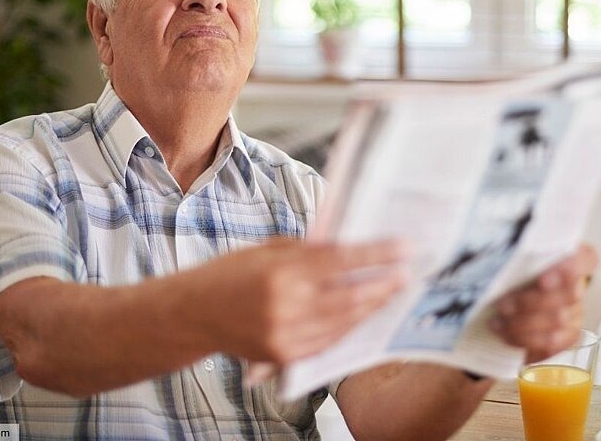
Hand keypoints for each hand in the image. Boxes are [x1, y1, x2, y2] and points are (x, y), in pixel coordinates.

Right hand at [186, 237, 408, 364]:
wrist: (194, 313)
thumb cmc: (229, 275)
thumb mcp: (268, 249)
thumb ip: (308, 250)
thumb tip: (347, 245)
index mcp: (282, 270)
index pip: (342, 260)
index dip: (378, 254)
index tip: (405, 248)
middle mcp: (286, 304)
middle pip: (350, 295)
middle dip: (384, 284)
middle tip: (406, 274)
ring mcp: (286, 334)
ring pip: (343, 322)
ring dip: (371, 307)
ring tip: (389, 292)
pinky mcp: (284, 355)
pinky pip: (327, 341)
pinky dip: (349, 327)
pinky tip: (362, 314)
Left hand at [490, 243, 598, 361]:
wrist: (501, 305)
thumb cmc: (505, 278)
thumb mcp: (507, 263)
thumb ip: (512, 260)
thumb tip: (498, 264)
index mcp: (567, 258)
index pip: (586, 258)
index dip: (572, 267)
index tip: (544, 279)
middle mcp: (575, 286)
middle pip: (569, 294)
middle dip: (531, 302)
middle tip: (502, 305)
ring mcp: (574, 313)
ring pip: (558, 321)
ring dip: (523, 323)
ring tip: (497, 322)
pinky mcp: (566, 337)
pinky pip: (552, 343)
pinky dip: (525, 340)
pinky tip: (505, 334)